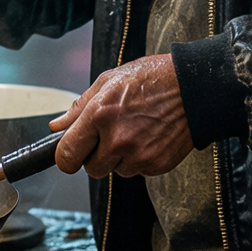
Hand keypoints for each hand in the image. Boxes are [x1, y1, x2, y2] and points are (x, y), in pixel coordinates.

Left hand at [50, 55, 193, 178]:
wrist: (194, 88)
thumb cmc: (152, 79)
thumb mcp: (109, 81)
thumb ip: (79, 107)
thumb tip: (57, 127)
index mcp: (99, 115)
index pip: (67, 155)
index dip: (66, 157)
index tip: (71, 154)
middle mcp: (117, 138)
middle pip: (91, 169)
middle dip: (96, 157)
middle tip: (110, 136)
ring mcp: (138, 155)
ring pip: (116, 171)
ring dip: (120, 158)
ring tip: (136, 131)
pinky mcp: (157, 165)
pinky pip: (138, 172)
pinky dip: (141, 159)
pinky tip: (150, 137)